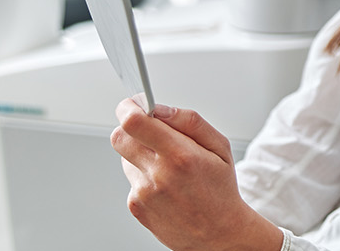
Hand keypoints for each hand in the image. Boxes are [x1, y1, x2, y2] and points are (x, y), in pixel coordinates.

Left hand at [111, 98, 283, 250]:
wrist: (219, 235)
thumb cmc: (221, 189)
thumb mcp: (220, 148)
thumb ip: (189, 121)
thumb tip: (160, 108)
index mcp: (180, 155)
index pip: (134, 122)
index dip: (127, 108)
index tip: (132, 104)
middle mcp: (158, 174)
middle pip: (119, 137)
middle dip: (129, 128)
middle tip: (146, 130)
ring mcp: (144, 193)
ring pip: (125, 158)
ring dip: (140, 155)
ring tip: (167, 167)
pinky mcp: (136, 207)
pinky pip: (131, 180)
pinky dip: (143, 177)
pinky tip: (165, 187)